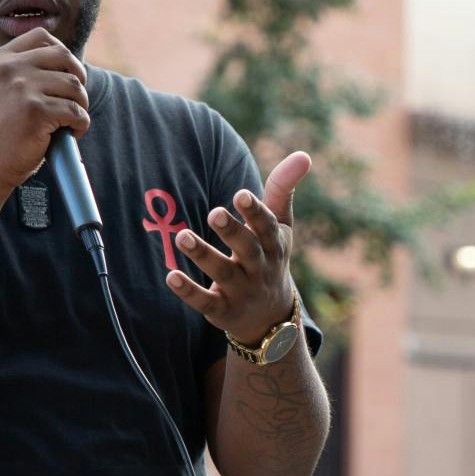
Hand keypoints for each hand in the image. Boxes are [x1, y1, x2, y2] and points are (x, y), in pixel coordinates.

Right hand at [0, 29, 90, 189]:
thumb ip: (19, 72)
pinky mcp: (36, 111)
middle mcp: (7, 68)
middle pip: (63, 55)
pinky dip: (81, 124)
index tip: (66, 73)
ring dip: (81, 104)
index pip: (41, 37)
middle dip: (78, 76)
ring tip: (71, 121)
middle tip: (76, 98)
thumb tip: (66, 62)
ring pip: (74, 85)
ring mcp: (21, 88)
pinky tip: (72, 133)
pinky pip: (76, 111)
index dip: (62, 53)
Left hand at [167, 151, 310, 343]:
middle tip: (214, 213)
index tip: (241, 194)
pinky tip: (170, 276)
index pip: (268, 227)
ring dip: (202, 255)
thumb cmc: (271, 258)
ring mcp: (241, 291)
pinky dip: (188, 292)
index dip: (256, 212)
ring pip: (223, 273)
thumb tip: (304, 155)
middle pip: (248, 249)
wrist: (271, 320)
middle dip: (232, 232)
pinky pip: (205, 302)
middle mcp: (260, 268)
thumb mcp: (282, 227)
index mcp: (274, 246)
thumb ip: (283, 190)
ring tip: (181, 236)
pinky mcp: (222, 311)